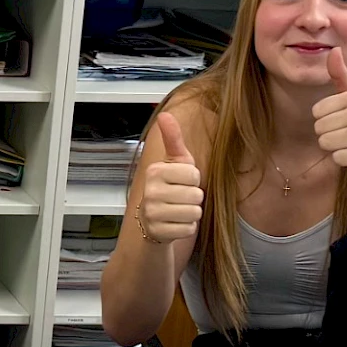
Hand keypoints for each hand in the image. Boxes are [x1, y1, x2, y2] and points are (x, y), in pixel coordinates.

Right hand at [139, 113, 202, 243]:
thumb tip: (166, 114)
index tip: (181, 182)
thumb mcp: (174, 162)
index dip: (193, 180)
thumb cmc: (169, 188)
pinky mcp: (159, 232)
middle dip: (193, 198)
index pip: (194, 175)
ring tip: (178, 211)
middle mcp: (150, 192)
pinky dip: (186, 228)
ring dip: (191, 213)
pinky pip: (189, 228)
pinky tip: (175, 224)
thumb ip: (173, 139)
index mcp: (155, 171)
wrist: (152, 222)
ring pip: (194, 212)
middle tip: (179, 198)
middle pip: (196, 194)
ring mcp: (153, 213)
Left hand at [314, 48, 346, 176]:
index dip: (327, 120)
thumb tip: (333, 49)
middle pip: (320, 129)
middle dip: (331, 135)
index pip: (317, 112)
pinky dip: (346, 160)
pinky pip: (338, 158)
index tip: (344, 121)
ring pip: (326, 143)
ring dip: (337, 148)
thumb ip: (341, 75)